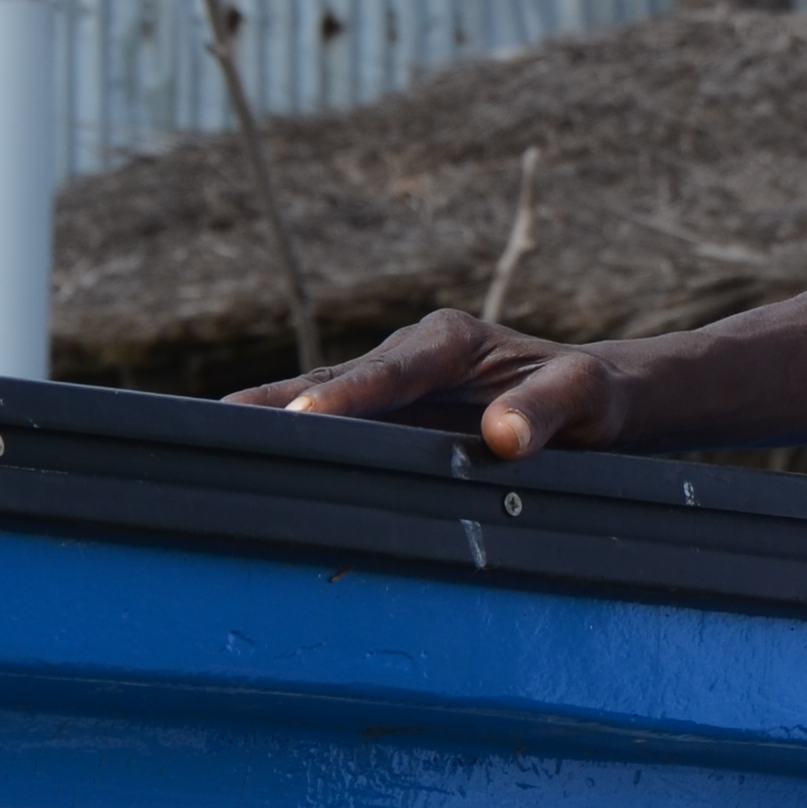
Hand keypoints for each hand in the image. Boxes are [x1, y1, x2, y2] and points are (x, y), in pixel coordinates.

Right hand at [227, 308, 630, 459]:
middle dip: (279, 400)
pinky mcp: (387, 416)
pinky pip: (334, 425)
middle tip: (221, 423)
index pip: (393, 369)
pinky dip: (295, 440)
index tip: (308, 415)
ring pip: (321, 397)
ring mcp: (393, 387)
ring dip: (272, 418)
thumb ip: (548, 412)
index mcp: (452, 341)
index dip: (351, 393)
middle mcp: (411, 356)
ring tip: (211, 444)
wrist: (595, 399)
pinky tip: (254, 466)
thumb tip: (501, 438)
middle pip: (335, 377)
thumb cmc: (593, 396)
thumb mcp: (588, 399)